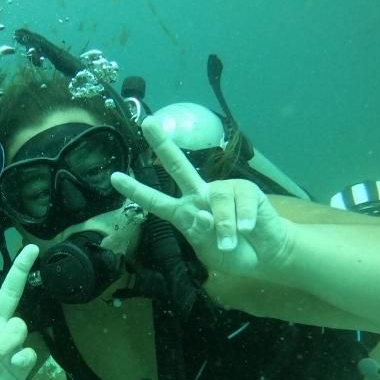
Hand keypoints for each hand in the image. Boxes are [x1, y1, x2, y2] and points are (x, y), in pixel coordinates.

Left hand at [111, 117, 294, 276]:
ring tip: (230, 242)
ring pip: (216, 199)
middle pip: (179, 167)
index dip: (136, 190)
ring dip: (224, 227)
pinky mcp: (246, 190)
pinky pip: (240, 203)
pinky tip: (248, 228)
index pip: (156, 201)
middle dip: (164, 144)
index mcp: (184, 213)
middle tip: (148, 123)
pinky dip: (243, 222)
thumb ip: (202, 235)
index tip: (114, 177)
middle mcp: (200, 196)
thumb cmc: (233, 253)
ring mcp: (222, 191)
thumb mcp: (209, 251)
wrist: (265, 255)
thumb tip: (202, 215)